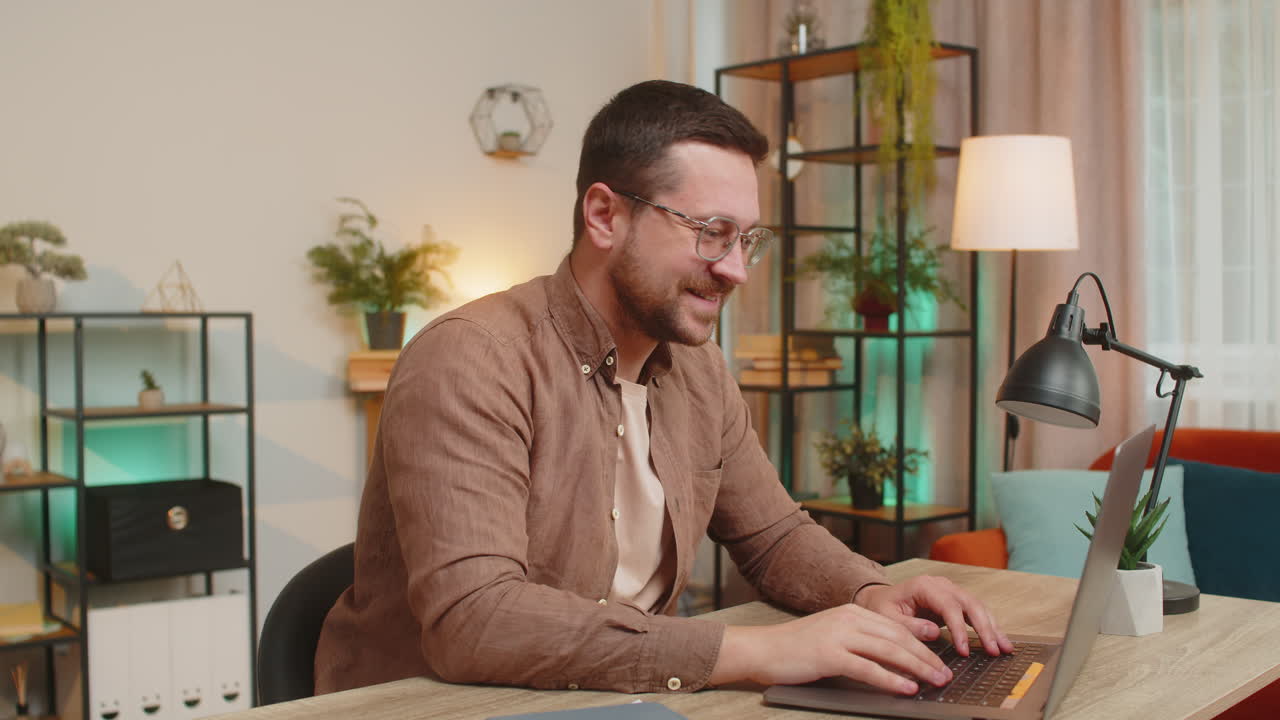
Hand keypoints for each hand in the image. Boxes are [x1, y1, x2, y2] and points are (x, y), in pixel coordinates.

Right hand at [710, 604, 952, 694]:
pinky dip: (891, 679)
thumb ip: (860, 643)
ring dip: (917, 668)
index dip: (922, 644)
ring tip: (936, 682)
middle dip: (927, 657)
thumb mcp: (832, 638)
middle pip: (898, 638)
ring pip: (889, 651)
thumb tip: (892, 661)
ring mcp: (839, 635)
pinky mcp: (829, 655)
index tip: (940, 659)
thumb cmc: (795, 649)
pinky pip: (868, 668)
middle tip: (946, 674)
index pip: (896, 628)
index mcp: (851, 612)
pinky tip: (907, 688)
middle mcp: (848, 619)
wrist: (762, 649)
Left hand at [855, 576, 1014, 657]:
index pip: (949, 606)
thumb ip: (909, 626)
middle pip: (970, 603)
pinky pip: (975, 611)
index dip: (959, 628)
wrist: (880, 598)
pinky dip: (988, 625)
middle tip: (994, 650)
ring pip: (977, 606)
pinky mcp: (955, 600)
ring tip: (1005, 648)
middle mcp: (941, 584)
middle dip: (985, 627)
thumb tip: (935, 633)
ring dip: (993, 627)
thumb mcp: (887, 618)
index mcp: (924, 585)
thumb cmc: (882, 608)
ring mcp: (950, 590)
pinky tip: (998, 640)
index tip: (964, 650)